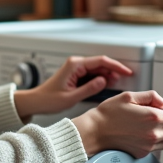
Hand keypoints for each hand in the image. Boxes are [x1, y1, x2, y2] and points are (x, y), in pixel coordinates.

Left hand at [14, 56, 133, 121]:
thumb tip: (104, 81)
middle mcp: (76, 64)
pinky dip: (101, 79)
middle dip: (114, 70)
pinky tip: (107, 85)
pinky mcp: (76, 75)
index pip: (100, 61)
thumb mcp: (71, 97)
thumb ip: (89, 89)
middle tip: (126, 78)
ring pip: (97, 69)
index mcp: (74, 65)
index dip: (116, 66)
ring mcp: (76, 69)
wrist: (36, 101)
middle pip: (101, 63)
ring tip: (117, 83)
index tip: (126, 72)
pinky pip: (92, 74)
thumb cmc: (48, 99)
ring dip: (108, 75)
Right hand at [70, 91, 162, 158]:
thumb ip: (151, 96)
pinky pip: (158, 149)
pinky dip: (158, 142)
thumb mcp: (129, 96)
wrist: (95, 132)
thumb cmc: (108, 114)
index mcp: (153, 118)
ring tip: (161, 127)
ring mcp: (148, 146)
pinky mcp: (142, 153)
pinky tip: (149, 133)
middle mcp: (153, 134)